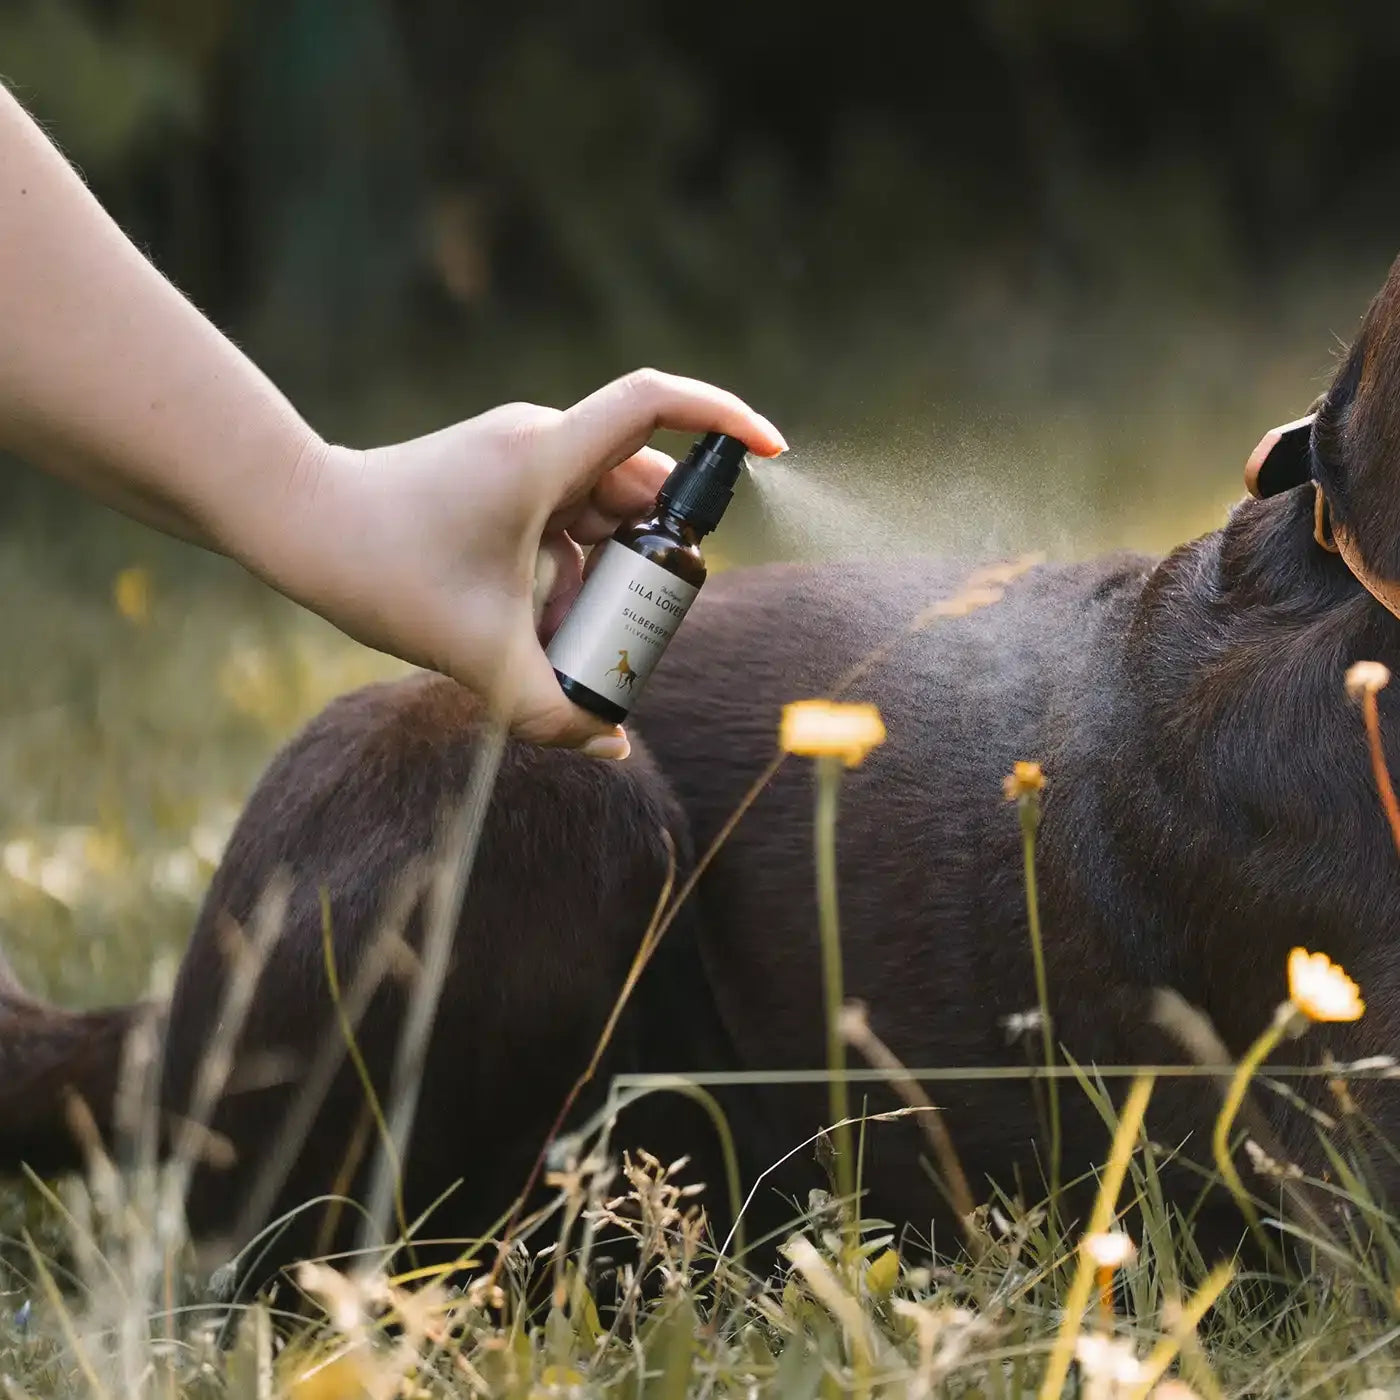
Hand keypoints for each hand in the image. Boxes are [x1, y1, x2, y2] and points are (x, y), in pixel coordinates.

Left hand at [263, 369, 785, 754]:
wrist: (296, 523)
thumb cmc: (380, 570)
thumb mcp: (477, 657)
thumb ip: (550, 715)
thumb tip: (611, 749)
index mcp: (546, 458)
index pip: (657, 404)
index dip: (727, 419)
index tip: (777, 454)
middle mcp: (541, 442)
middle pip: (642, 487)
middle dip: (656, 560)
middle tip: (642, 627)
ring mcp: (520, 456)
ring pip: (604, 509)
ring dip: (607, 572)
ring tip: (564, 634)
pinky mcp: (501, 475)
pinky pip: (566, 516)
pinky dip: (573, 566)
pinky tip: (537, 621)